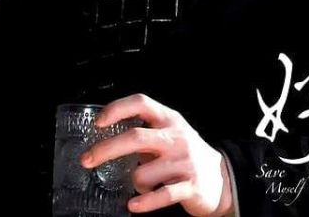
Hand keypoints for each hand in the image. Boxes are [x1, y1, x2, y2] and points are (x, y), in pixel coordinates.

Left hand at [80, 92, 234, 214]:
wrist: (221, 178)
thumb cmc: (185, 154)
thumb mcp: (170, 134)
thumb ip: (145, 133)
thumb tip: (108, 138)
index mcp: (169, 119)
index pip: (141, 103)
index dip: (117, 109)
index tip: (99, 122)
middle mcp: (176, 137)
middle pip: (136, 137)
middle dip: (106, 149)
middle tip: (87, 159)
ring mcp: (184, 161)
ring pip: (142, 173)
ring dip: (134, 182)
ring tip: (141, 185)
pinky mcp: (190, 186)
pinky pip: (160, 196)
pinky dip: (143, 203)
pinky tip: (134, 205)